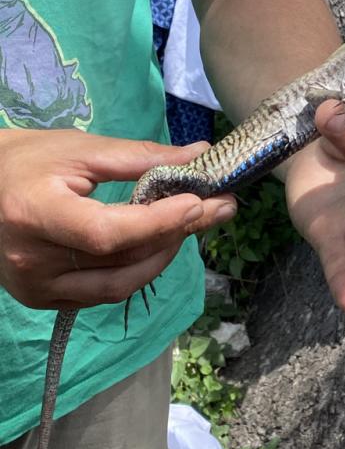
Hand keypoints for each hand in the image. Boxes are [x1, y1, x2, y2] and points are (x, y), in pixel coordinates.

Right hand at [0, 129, 235, 309]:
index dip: (159, 223)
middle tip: (215, 209)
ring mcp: (37, 287)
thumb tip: (198, 156)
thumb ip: (140, 157)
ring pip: (119, 285)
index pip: (108, 232)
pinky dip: (136, 271)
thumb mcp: (80, 149)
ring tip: (190, 226)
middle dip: (175, 235)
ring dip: (163, 257)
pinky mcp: (43, 299)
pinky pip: (104, 293)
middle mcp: (33, 262)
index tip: (200, 203)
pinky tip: (156, 245)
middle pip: (122, 261)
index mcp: (35, 215)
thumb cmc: (26, 161)